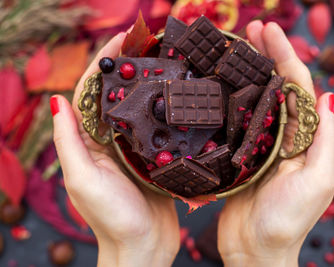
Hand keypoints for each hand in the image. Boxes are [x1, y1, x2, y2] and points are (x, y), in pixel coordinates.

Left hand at [51, 33, 179, 266]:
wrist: (145, 245)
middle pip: (116, 95)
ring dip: (148, 83)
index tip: (123, 39)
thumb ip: (70, 141)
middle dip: (129, 67)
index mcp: (89, 141)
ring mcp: (133, 147)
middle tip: (149, 44)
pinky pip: (158, 125)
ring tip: (164, 60)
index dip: (104, 64)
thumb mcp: (83, 178)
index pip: (91, 93)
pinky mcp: (154, 155)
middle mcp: (109, 140)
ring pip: (139, 107)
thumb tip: (58, 100)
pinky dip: (164, 108)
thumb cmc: (111, 217)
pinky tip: (177, 95)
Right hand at [218, 22, 333, 266]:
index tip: (267, 31)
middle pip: (277, 87)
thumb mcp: (316, 182)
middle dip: (267, 55)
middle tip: (248, 29)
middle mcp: (285, 136)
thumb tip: (329, 96)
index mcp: (306, 138)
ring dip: (248, 71)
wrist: (255, 250)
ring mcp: (261, 144)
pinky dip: (232, 98)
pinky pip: (238, 120)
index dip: (285, 57)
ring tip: (234, 47)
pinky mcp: (240, 154)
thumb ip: (325, 140)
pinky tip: (220, 85)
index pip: (297, 88)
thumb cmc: (286, 222)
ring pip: (256, 99)